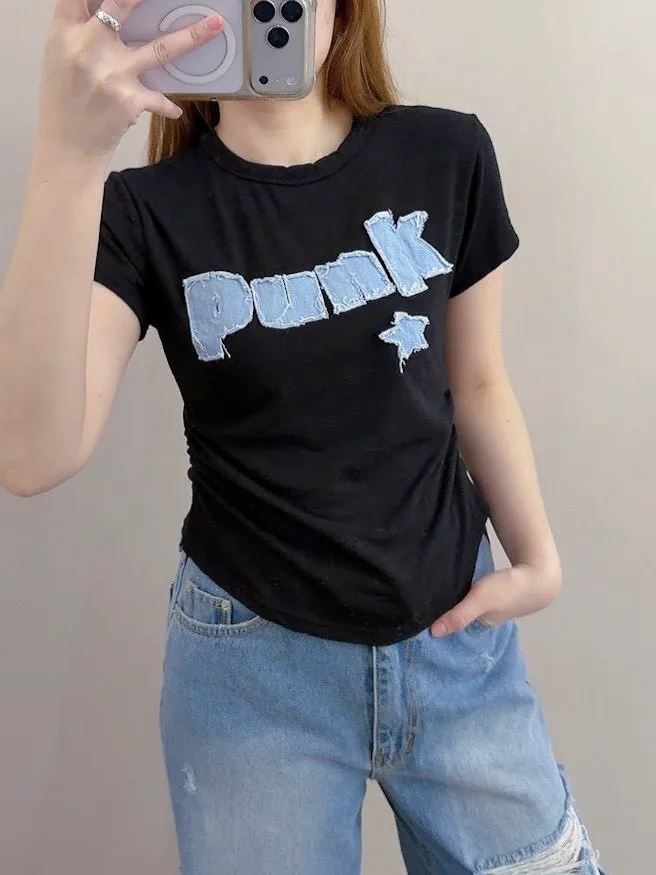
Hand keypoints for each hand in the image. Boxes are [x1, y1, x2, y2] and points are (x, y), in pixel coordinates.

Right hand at [38, 0, 224, 159]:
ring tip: (215, 26)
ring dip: (192, 36)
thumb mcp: (59, 57)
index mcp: (64, 33)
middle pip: (121, 4)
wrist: (67, 147)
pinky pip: (160, 98)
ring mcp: (112, 74)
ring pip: (160, 48)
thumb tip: (109, 9)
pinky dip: (168, 105)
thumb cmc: (64, 101)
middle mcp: (87, 48)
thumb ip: (81, 29)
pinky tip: (174, 110)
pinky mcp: (130, 100)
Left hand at [430, 560, 562, 636]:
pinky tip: (465, 579)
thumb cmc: (508, 590)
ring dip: (462, 598)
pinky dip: (473, 589)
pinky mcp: (504, 588)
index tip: (425, 614)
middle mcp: (491, 615)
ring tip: (441, 589)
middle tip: (429, 599)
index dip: (444, 621)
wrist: (540, 573)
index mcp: (485, 622)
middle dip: (451, 609)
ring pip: (474, 602)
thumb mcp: (480, 601)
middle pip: (465, 613)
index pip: (458, 625)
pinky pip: (482, 591)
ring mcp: (499, 602)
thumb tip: (433, 633)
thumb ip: (458, 615)